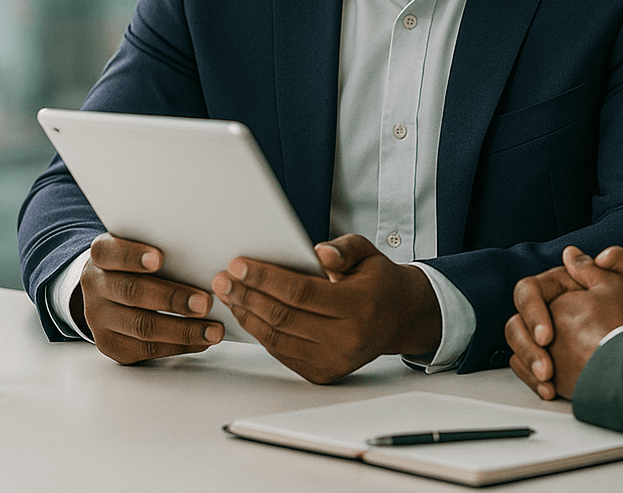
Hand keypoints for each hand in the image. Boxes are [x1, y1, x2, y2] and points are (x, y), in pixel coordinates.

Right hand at [78, 233, 223, 363]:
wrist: (108, 288)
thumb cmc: (138, 261)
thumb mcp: (140, 246)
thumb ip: (161, 245)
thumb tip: (205, 249)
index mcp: (101, 256)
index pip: (109, 253)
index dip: (132, 256)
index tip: (159, 258)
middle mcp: (96, 287)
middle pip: (131, 292)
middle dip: (171, 299)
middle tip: (205, 303)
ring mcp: (99, 319)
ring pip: (141, 327)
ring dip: (182, 330)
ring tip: (213, 330)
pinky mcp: (111, 345)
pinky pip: (145, 349)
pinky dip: (179, 345)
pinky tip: (201, 341)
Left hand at [211, 234, 441, 383]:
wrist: (400, 317)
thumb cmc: (378, 281)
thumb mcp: (368, 252)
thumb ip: (343, 248)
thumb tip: (317, 253)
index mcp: (359, 305)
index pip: (301, 292)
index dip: (266, 278)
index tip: (239, 264)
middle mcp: (347, 338)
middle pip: (284, 317)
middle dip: (247, 295)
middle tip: (222, 278)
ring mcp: (334, 360)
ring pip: (277, 338)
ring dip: (247, 315)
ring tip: (229, 294)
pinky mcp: (322, 373)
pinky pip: (282, 353)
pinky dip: (260, 333)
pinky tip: (247, 313)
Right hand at [503, 258, 586, 400]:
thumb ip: (601, 267)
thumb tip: (572, 254)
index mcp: (561, 288)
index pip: (529, 292)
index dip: (532, 312)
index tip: (547, 337)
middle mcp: (549, 311)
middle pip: (518, 324)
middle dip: (527, 348)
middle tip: (545, 369)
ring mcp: (548, 339)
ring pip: (520, 347)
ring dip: (528, 365)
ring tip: (547, 383)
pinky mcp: (551, 362)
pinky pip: (528, 369)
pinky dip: (534, 381)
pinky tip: (551, 391)